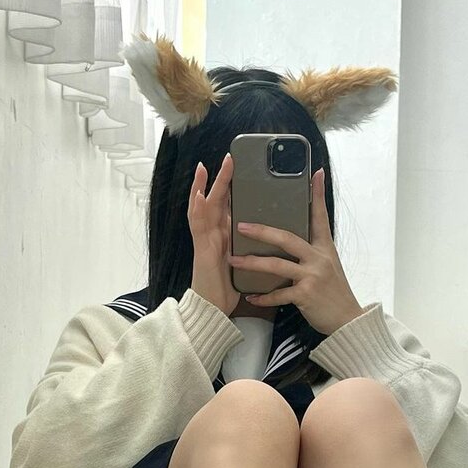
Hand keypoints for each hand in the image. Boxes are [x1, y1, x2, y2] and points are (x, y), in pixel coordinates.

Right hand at [187, 153, 239, 317]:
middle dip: (220, 179)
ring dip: (202, 186)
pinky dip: (197, 209)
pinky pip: (198, 227)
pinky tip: (199, 195)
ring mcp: (205, 240)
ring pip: (202, 207)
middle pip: (215, 201)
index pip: (228, 205)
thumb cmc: (229, 287)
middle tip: (228, 158)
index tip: (239, 169)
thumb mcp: (244, 260)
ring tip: (206, 167)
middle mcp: (214, 234)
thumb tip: (271, 235)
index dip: (232, 187)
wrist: (215, 308)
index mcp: (225, 234)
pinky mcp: (202, 250)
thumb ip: (250, 244)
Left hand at [228, 167, 363, 335]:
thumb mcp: (329, 265)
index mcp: (323, 248)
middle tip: (241, 225)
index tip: (315, 174)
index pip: (319, 216)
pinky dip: (263, 297)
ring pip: (277, 265)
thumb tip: (298, 239)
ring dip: (252, 263)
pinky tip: (250, 296)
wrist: (347, 319)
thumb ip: (314, 250)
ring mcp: (312, 276)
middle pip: (287, 238)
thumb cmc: (334, 292)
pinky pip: (279, 294)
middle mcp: (318, 258)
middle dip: (262, 231)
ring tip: (233, 260)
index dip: (317, 194)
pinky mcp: (306, 295)